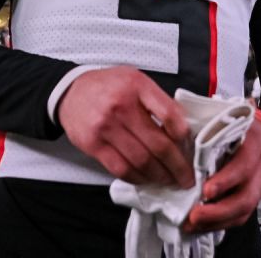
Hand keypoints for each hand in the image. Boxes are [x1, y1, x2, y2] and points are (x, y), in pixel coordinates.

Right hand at [56, 66, 192, 188]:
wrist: (70, 92)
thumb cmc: (108, 87)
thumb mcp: (136, 81)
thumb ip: (158, 100)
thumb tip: (182, 128)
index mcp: (138, 86)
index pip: (170, 115)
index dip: (184, 136)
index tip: (190, 148)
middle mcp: (122, 106)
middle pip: (158, 145)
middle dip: (177, 166)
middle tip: (186, 178)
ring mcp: (106, 127)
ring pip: (141, 161)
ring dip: (159, 176)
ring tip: (169, 180)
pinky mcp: (93, 145)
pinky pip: (121, 169)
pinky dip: (138, 178)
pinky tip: (146, 179)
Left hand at [181, 118, 260, 234]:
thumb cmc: (243, 130)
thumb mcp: (231, 123)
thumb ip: (212, 134)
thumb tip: (182, 145)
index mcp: (253, 148)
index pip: (242, 167)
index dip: (225, 181)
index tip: (206, 190)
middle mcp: (259, 172)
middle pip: (245, 199)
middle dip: (218, 212)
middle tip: (195, 216)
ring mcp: (258, 189)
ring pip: (243, 213)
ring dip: (216, 222)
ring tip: (192, 225)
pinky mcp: (253, 200)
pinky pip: (239, 218)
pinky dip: (219, 224)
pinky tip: (201, 226)